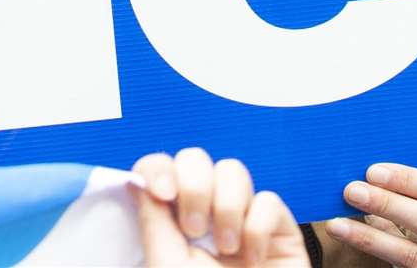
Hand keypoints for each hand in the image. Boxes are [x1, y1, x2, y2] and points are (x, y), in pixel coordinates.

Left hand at [132, 147, 307, 265]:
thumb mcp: (168, 266)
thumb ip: (153, 221)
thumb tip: (138, 177)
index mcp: (172, 221)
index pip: (162, 169)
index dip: (160, 167)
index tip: (164, 193)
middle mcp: (206, 212)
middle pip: (197, 158)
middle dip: (196, 185)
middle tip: (196, 229)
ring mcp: (242, 217)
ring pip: (234, 171)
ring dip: (227, 206)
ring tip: (227, 248)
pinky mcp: (279, 228)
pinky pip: (268, 199)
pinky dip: (258, 227)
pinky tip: (253, 259)